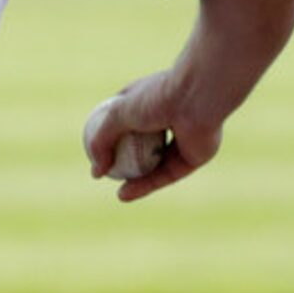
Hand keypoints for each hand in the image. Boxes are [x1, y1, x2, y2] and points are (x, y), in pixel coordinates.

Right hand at [85, 71, 221, 202]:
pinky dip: (146, 185)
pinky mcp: (193, 156)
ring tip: (118, 193)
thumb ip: (100, 141)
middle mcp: (164, 119)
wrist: (198, 99)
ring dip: (134, 180)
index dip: (108, 139)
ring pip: (154, 164)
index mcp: (146, 101)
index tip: (95, 155)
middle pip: (139, 146)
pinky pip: (167, 174)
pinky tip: (126, 194)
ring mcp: (180, 138)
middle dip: (122, 163)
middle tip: (107, 176)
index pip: (122, 121)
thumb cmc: (157, 98)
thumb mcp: (116, 115)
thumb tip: (96, 171)